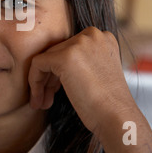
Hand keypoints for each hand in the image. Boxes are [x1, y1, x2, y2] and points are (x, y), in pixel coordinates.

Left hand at [28, 26, 151, 152]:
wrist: (116, 117)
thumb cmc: (108, 103)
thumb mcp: (97, 72)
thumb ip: (80, 61)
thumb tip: (52, 65)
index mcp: (103, 37)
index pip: (70, 48)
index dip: (60, 71)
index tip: (56, 90)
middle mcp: (92, 35)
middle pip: (58, 52)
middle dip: (50, 78)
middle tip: (46, 99)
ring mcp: (79, 43)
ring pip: (46, 58)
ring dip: (42, 82)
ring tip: (41, 103)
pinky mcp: (64, 56)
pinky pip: (37, 64)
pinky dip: (34, 81)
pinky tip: (38, 99)